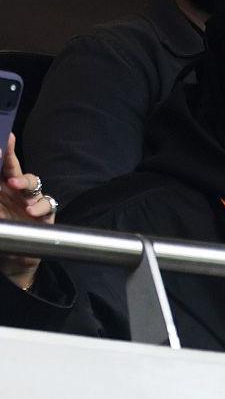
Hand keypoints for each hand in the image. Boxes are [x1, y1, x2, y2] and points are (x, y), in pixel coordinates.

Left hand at [0, 133, 53, 289]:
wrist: (14, 262)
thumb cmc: (3, 233)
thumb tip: (2, 183)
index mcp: (1, 189)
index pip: (2, 167)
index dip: (5, 152)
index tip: (6, 137)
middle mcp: (16, 192)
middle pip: (17, 171)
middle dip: (13, 164)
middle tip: (8, 170)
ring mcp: (31, 201)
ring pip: (34, 184)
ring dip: (25, 184)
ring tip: (16, 189)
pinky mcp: (46, 214)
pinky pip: (47, 204)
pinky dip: (39, 207)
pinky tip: (31, 212)